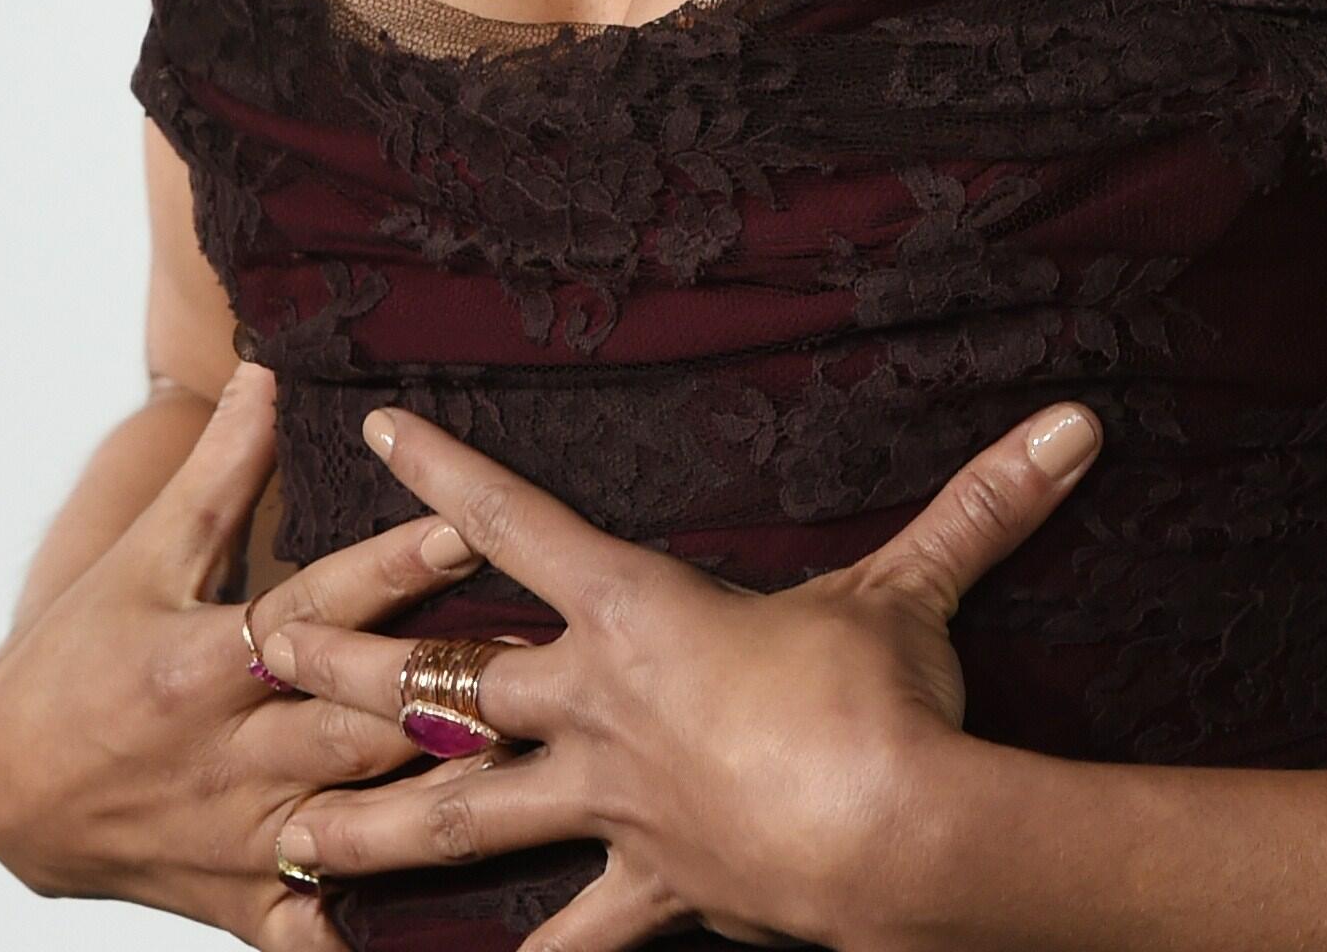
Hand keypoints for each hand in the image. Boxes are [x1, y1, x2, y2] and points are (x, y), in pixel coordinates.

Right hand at [0, 361, 485, 944]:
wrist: (2, 787)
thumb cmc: (80, 654)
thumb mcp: (144, 558)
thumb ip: (218, 471)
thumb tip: (268, 370)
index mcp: (204, 663)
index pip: (318, 604)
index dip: (396, 566)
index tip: (471, 526)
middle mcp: (231, 755)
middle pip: (360, 721)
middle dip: (452, 692)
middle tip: (551, 658)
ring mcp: (244, 839)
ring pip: (366, 822)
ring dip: (448, 796)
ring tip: (542, 766)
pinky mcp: (247, 904)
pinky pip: (324, 929)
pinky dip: (379, 927)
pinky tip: (463, 919)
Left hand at [254, 396, 1103, 950]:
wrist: (885, 831)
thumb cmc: (881, 698)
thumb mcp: (911, 591)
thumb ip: (976, 505)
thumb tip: (1071, 426)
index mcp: (636, 610)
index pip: (516, 522)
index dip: (443, 471)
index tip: (374, 430)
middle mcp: (596, 705)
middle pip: (440, 674)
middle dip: (342, 654)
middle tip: (255, 641)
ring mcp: (610, 807)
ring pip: (462, 814)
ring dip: (372, 823)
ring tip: (287, 841)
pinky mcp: (646, 892)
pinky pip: (569, 944)